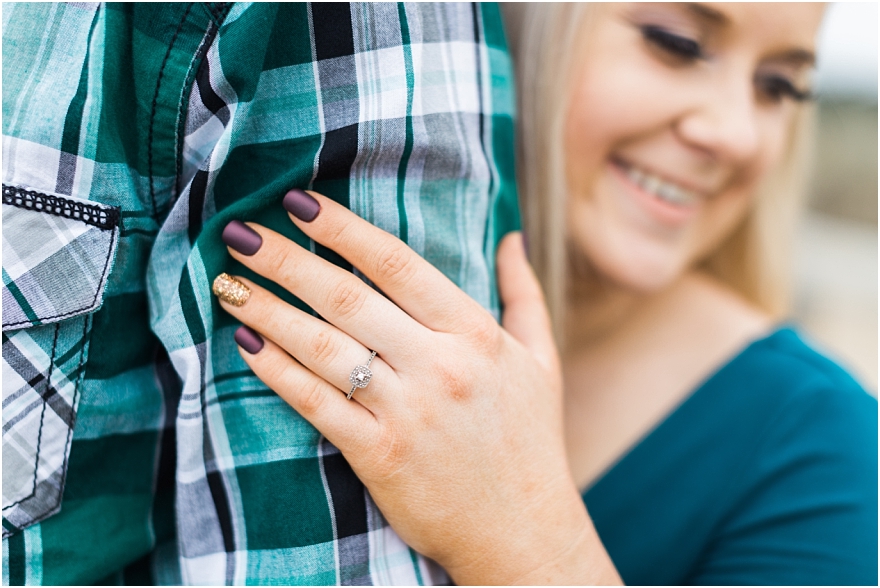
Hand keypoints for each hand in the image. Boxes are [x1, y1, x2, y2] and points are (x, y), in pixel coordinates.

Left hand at [213, 189, 620, 584]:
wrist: (522, 531)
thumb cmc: (531, 441)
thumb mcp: (540, 361)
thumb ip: (523, 294)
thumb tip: (510, 237)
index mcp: (475, 334)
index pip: (396, 265)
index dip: (342, 229)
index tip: (299, 204)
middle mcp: (438, 366)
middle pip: (346, 297)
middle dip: (285, 260)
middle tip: (239, 232)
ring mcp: (406, 412)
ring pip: (321, 347)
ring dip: (267, 310)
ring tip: (226, 284)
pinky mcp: (379, 455)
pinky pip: (316, 403)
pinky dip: (277, 371)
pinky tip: (245, 344)